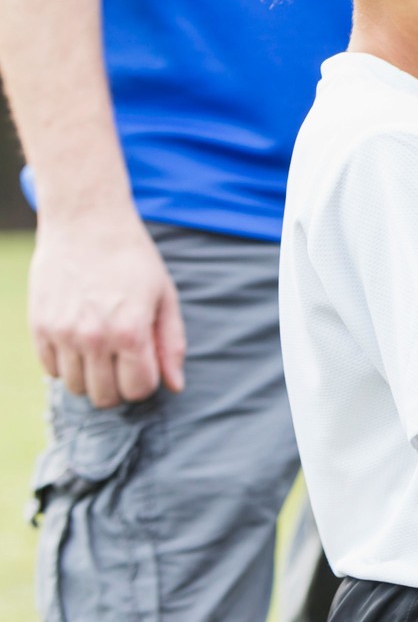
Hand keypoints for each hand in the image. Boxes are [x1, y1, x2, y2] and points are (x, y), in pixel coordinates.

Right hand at [28, 205, 185, 406]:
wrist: (86, 224)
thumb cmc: (133, 259)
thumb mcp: (164, 296)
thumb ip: (171, 344)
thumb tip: (175, 386)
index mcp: (130, 331)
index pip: (138, 389)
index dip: (147, 382)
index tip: (147, 364)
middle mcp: (92, 337)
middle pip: (105, 397)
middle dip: (120, 386)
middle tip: (125, 362)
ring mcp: (61, 334)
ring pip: (76, 388)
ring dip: (92, 377)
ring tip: (103, 349)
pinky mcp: (39, 327)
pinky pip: (51, 370)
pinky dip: (67, 365)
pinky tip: (81, 341)